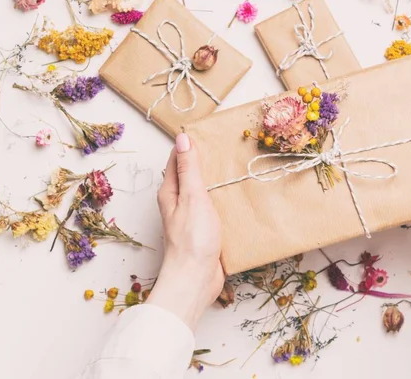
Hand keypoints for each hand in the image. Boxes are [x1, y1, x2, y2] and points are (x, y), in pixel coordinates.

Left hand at [147, 133, 224, 330]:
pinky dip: (225, 200)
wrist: (196, 279)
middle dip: (207, 161)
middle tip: (228, 147)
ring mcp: (192, 217)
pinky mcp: (206, 230)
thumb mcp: (192, 196)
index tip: (208, 131)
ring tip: (237, 168)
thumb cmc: (192, 239)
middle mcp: (179, 203)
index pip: (177, 159)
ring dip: (218, 181)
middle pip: (192, 175)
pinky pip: (215, 209)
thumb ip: (189, 168)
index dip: (190, 144)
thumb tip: (182, 138)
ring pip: (205, 192)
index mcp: (171, 192)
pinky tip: (239, 198)